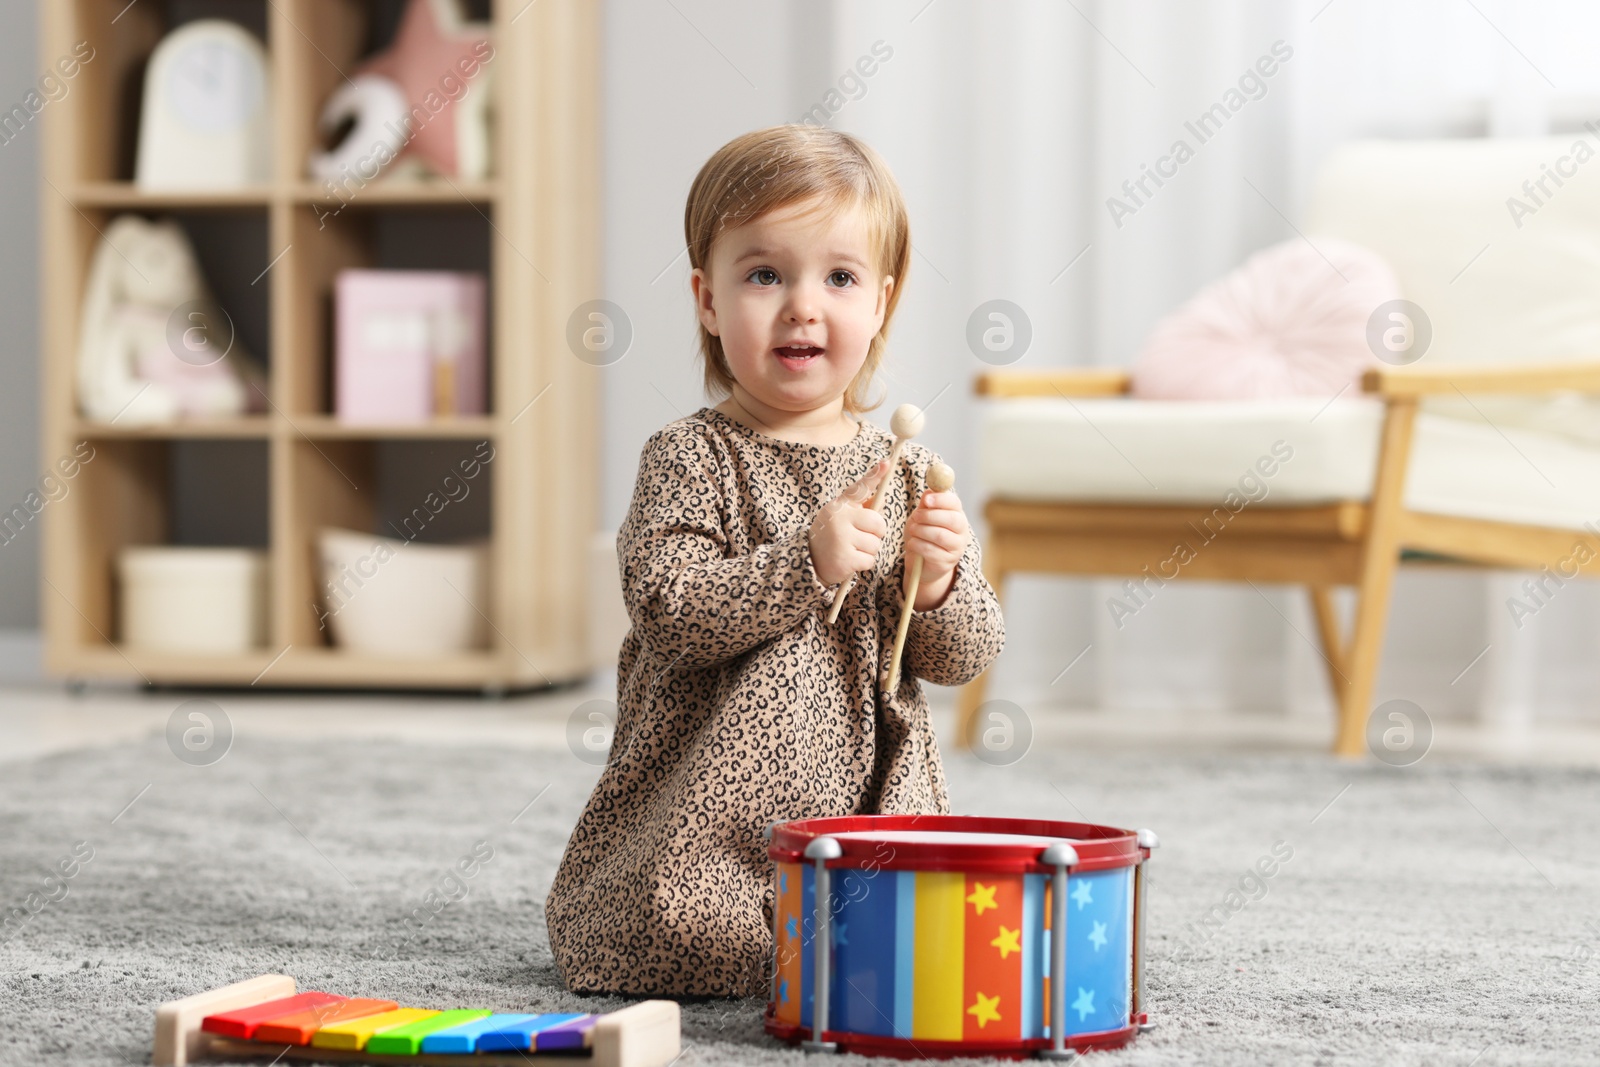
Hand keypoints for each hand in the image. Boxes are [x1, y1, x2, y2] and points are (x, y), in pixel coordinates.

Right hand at [809, 459, 888, 586]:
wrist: (809, 561)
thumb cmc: (832, 536)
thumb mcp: (841, 517)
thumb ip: (860, 508)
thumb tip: (879, 497)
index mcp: (840, 505)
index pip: (860, 488)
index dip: (874, 475)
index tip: (886, 463)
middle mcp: (839, 517)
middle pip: (879, 524)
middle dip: (875, 534)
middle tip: (859, 538)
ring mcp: (841, 538)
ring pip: (876, 544)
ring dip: (868, 550)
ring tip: (852, 549)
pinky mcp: (844, 558)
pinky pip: (870, 560)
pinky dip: (864, 563)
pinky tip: (850, 561)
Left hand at [904, 485, 970, 610]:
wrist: (921, 562)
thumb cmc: (922, 535)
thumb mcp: (921, 516)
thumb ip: (926, 504)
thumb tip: (929, 491)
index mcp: (957, 515)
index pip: (955, 503)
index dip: (941, 499)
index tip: (926, 500)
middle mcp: (961, 531)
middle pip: (952, 519)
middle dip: (930, 516)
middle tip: (916, 516)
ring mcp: (957, 548)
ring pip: (939, 535)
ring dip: (921, 531)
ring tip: (913, 531)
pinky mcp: (947, 562)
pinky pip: (930, 550)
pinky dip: (917, 544)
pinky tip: (913, 543)